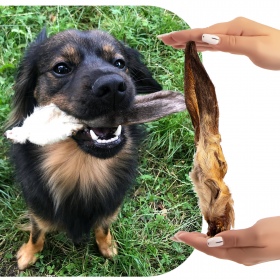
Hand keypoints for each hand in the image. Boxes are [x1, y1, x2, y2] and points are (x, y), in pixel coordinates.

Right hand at [158, 17, 279, 69]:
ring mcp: (233, 35)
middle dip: (182, 36)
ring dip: (190, 40)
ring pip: (206, 38)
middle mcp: (231, 29)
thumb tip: (206, 39)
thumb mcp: (253, 47)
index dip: (185, 36)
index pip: (204, 33)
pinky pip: (214, 43)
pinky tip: (196, 47)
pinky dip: (202, 45)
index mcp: (234, 28)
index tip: (168, 38)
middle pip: (202, 33)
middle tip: (164, 39)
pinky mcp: (236, 42)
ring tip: (174, 43)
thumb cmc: (278, 50)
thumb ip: (229, 43)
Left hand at [172, 217, 279, 265]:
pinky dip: (214, 241)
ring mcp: (245, 253)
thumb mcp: (259, 234)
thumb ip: (236, 239)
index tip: (178, 236)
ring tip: (189, 236)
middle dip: (193, 242)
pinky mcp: (249, 247)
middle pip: (211, 250)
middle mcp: (240, 256)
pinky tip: (212, 237)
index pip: (209, 248)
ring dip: (202, 242)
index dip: (193, 241)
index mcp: (240, 254)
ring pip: (217, 248)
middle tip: (178, 236)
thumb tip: (213, 243)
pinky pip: (225, 246)